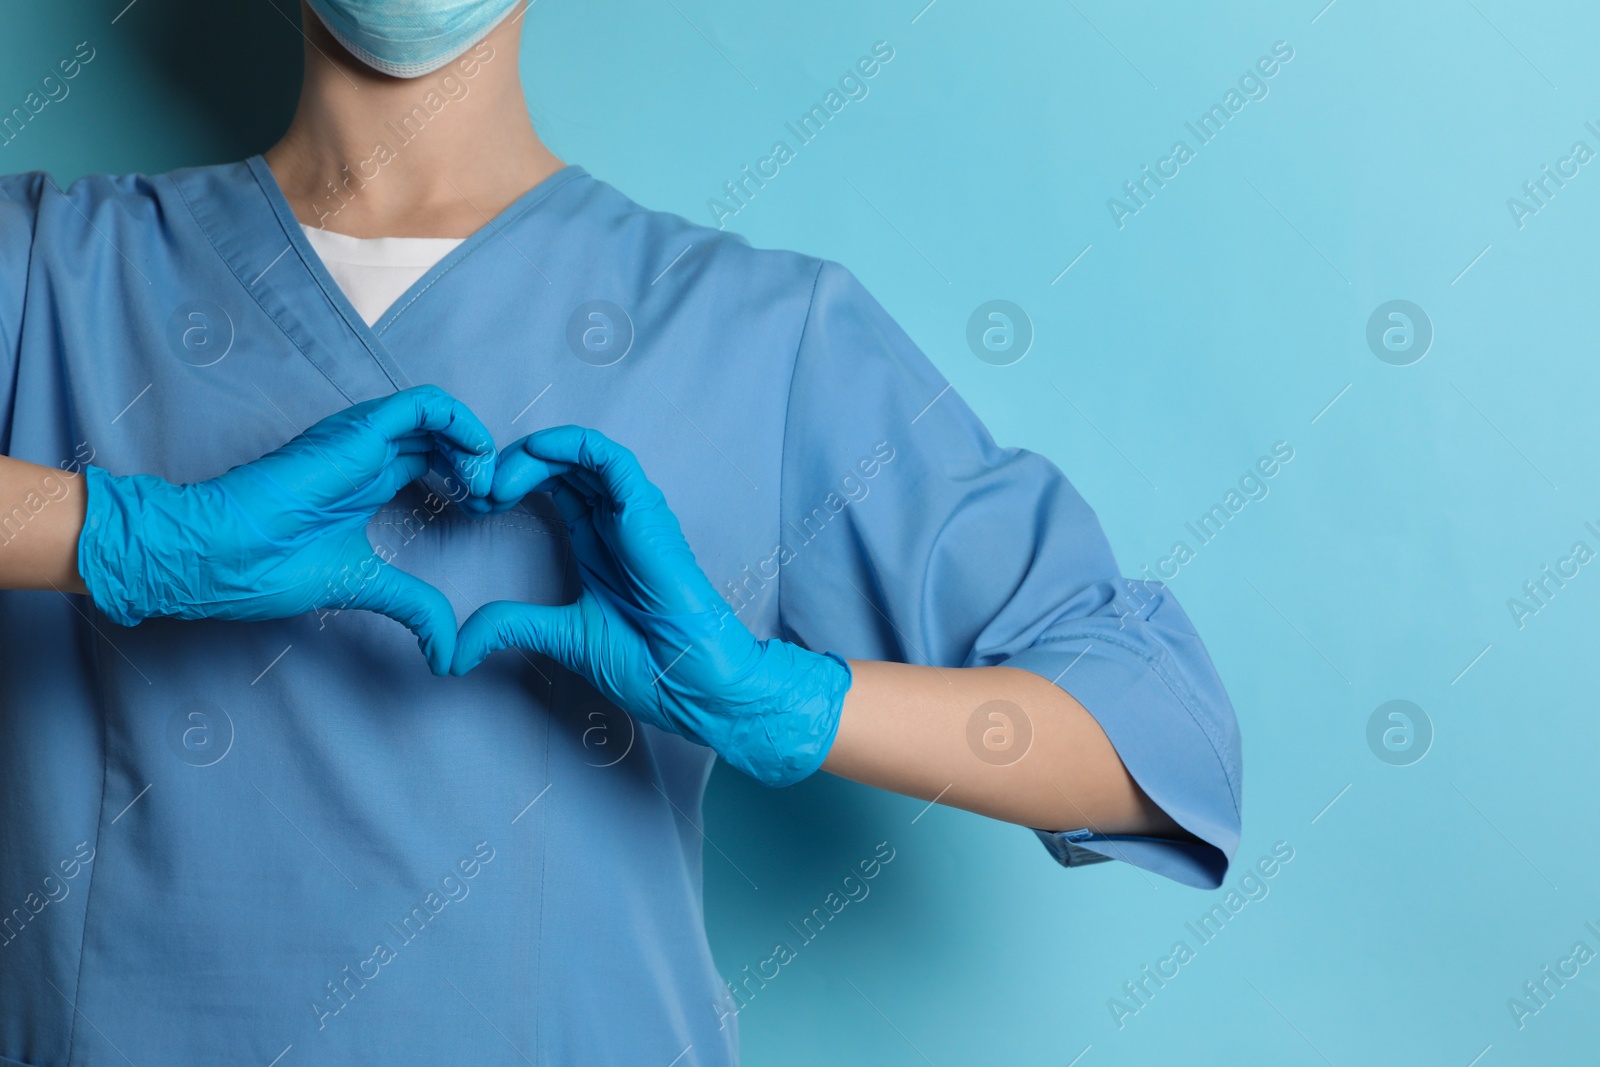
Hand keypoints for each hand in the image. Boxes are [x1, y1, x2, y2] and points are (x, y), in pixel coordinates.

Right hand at [77, 385, 495, 675]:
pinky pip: (422, 405)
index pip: (431, 459)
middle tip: (494, 499)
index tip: (484, 513)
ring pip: (437, 414)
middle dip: (479, 462)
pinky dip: (460, 424)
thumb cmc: (268, 567)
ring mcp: (362, 438)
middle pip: (440, 436)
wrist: (219, 555)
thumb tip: (448, 651)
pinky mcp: (358, 432)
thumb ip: (412, 608)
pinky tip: (474, 463)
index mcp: (366, 481)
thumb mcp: (364, 587)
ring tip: (485, 485)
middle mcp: (367, 452)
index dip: (468, 480)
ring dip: (474, 444)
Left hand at [449, 426, 852, 786]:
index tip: (474, 506)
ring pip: (581, 455)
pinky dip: (570, 446)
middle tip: (476, 489)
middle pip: (561, 466)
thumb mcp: (561, 636)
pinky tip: (535, 454)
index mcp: (597, 543)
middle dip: (513, 467)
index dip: (511, 485)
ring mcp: (632, 513)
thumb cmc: (646, 663)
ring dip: (533, 456)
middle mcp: (614, 521)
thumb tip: (457, 647)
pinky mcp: (645, 511)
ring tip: (496, 480)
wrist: (688, 681)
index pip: (553, 488)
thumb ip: (512, 627)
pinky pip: (609, 459)